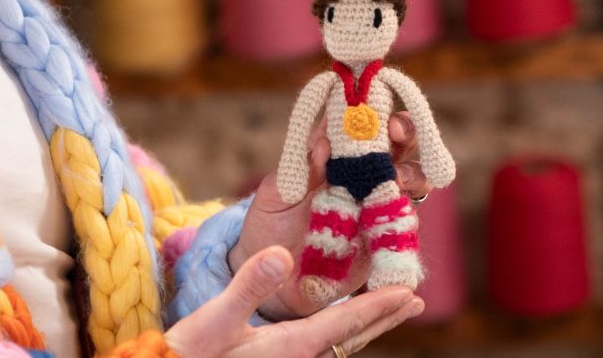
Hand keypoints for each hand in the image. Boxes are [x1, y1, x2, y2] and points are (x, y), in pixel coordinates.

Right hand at [165, 246, 422, 357]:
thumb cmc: (190, 355)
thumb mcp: (216, 317)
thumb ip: (250, 285)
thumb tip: (283, 254)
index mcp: (291, 346)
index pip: (346, 322)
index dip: (379, 306)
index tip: (409, 293)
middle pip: (351, 337)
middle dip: (382, 317)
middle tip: (412, 301)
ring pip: (337, 345)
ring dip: (362, 325)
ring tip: (383, 310)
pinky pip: (318, 348)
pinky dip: (337, 332)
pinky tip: (332, 328)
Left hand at [232, 113, 425, 318]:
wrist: (273, 279)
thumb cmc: (269, 226)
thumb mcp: (274, 196)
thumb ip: (296, 171)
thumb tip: (321, 144)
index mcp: (330, 157)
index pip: (355, 123)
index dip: (367, 108)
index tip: (368, 103)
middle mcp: (358, 176)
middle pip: (394, 144)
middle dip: (402, 131)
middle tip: (395, 133)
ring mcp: (374, 205)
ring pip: (410, 178)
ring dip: (411, 172)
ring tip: (396, 179)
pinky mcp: (383, 238)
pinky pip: (406, 221)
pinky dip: (407, 213)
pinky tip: (397, 212)